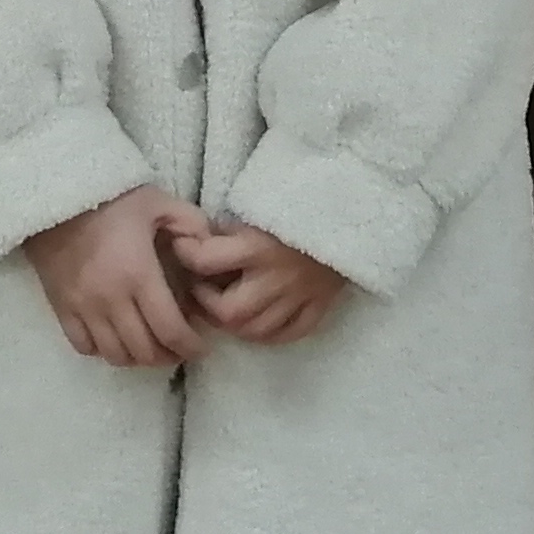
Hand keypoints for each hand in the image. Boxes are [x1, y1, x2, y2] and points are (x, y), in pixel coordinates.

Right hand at [24, 188, 210, 368]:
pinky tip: (116, 338)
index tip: (201, 346)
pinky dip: (103, 350)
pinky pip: (83, 346)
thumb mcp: (160, 203)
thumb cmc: (114, 199)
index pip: (170, 330)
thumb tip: (210, 252)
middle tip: (180, 348)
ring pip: (115, 355)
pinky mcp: (61, 307)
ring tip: (151, 346)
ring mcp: (82, 307)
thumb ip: (192, 225)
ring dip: (138, 358)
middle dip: (168, 356)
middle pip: (144, 351)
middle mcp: (110, 299)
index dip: (190, 347)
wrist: (59, 194)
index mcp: (139, 275)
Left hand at [172, 220, 350, 346]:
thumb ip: (231, 227)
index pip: (206, 260)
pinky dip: (270, 334)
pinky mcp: (321, 305)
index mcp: (258, 246)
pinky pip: (291, 334)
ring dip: (234, 324)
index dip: (185, 254)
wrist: (353, 205)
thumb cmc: (300, 199)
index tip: (180, 247)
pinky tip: (259, 322)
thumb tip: (200, 240)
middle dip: (207, 304)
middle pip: (229, 312)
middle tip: (201, 288)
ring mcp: (300, 296)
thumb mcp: (258, 203)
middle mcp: (276, 277)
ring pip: (256, 331)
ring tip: (226, 307)